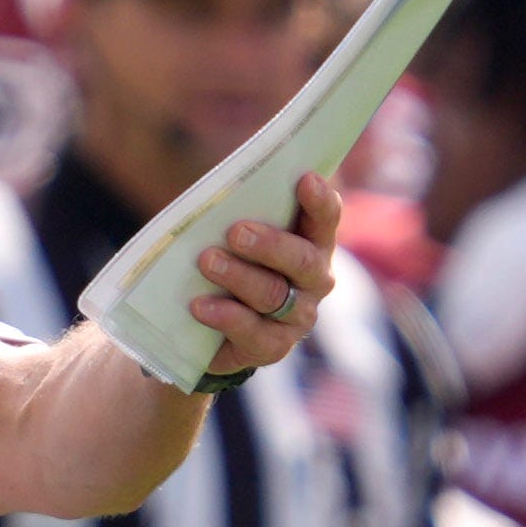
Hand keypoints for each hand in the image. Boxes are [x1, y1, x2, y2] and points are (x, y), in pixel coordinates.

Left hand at [189, 171, 342, 382]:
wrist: (212, 322)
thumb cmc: (231, 258)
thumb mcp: (238, 229)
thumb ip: (242, 208)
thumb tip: (222, 189)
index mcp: (313, 241)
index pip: (325, 217)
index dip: (319, 200)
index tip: (304, 179)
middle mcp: (314, 279)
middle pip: (301, 260)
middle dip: (269, 245)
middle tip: (235, 232)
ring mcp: (297, 316)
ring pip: (273, 295)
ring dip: (239, 276)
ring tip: (207, 262)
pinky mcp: (273, 347)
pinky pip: (253, 333)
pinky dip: (225, 317)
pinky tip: (200, 306)